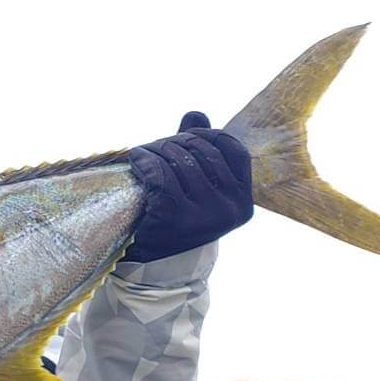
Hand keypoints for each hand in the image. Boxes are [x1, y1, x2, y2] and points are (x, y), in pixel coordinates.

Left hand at [123, 111, 252, 262]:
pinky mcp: (176, 219)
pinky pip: (160, 176)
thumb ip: (199, 150)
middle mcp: (230, 209)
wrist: (153, 265)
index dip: (208, 135)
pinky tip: (136, 161)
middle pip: (202, 152)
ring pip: (179, 161)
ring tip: (142, 153)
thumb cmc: (176, 218)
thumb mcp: (195, 186)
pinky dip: (145, 162)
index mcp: (243, 201)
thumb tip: (195, 114)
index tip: (185, 135)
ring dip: (155, 150)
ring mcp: (205, 216)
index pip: (233, 150)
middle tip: (154, 146)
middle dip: (174, 141)